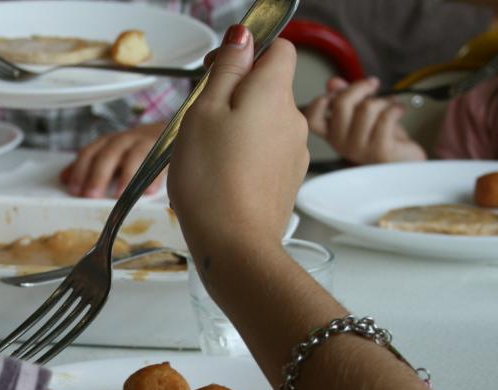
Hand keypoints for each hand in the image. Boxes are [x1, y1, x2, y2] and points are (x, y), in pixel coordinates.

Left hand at [59, 123, 164, 197]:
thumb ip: (89, 166)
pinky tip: (149, 191)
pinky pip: (160, 163)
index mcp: (109, 142)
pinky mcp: (166, 153)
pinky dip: (155, 177)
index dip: (80, 170)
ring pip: (135, 156)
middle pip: (109, 154)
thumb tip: (64, 179)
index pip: (90, 153)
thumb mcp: (110, 155)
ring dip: (127, 175)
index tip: (74, 190)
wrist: (169, 133)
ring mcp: (147, 144)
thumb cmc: (133, 150)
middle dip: (99, 174)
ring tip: (120, 195)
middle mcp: (126, 140)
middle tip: (91, 195)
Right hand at [168, 29, 308, 267]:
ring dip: (241, 130)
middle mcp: (293, 119)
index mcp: (274, 93)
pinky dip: (246, 158)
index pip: (279, 48)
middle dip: (237, 97)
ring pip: (266, 123)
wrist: (234, 245)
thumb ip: (227, 70)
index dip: (249, 53)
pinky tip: (223, 178)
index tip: (219, 72)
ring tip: (210, 156)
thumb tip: (243, 36)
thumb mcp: (203, 112)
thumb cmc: (212, 181)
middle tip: (203, 122)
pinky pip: (266, 154)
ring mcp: (294, 152)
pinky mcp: (287, 180)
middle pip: (269, 89)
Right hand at [305, 77, 426, 164]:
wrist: (403, 161)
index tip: (337, 93)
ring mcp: (358, 148)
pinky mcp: (379, 150)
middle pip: (341, 103)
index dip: (320, 102)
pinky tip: (400, 110)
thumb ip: (346, 97)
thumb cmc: (382, 136)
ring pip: (367, 108)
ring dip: (383, 100)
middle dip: (360, 87)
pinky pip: (386, 117)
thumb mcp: (361, 113)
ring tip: (390, 105)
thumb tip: (333, 82)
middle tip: (373, 85)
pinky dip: (396, 108)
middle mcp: (340, 143)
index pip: (312, 119)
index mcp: (332, 134)